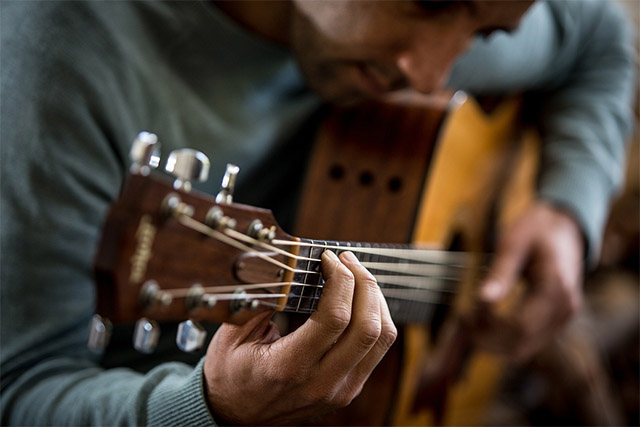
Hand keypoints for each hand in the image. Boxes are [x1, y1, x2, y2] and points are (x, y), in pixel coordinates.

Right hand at [203, 250, 396, 424]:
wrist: (234, 417)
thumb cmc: (230, 374)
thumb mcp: (233, 335)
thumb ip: (261, 300)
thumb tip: (290, 265)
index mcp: (289, 367)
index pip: (334, 318)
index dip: (339, 280)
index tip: (328, 258)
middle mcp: (322, 383)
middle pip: (368, 327)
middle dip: (364, 283)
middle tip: (346, 260)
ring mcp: (340, 390)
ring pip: (382, 338)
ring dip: (375, 299)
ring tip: (357, 276)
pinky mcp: (349, 389)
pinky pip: (377, 350)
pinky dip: (375, 318)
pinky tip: (359, 300)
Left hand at [471, 202, 584, 360]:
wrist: (566, 227)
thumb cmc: (537, 230)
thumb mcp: (514, 243)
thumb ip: (500, 272)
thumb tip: (482, 299)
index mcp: (556, 287)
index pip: (519, 325)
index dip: (488, 326)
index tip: (464, 314)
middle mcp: (565, 309)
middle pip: (520, 343)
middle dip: (486, 338)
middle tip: (461, 320)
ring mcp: (563, 317)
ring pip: (523, 349)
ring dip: (492, 342)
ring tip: (468, 322)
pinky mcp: (556, 320)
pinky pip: (527, 342)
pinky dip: (503, 338)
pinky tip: (484, 322)